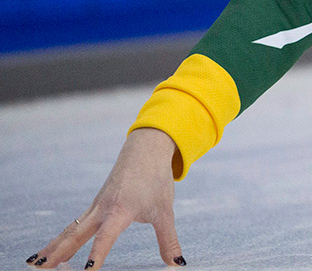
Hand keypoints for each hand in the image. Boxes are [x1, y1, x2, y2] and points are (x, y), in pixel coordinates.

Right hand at [26, 127, 185, 268]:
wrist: (145, 151)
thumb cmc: (156, 181)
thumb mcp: (165, 212)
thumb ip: (169, 241)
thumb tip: (177, 265)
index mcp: (121, 210)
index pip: (106, 236)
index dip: (97, 253)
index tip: (87, 270)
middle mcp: (103, 209)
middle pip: (77, 234)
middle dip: (59, 252)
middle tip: (41, 269)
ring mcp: (95, 207)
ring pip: (70, 230)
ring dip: (53, 246)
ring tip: (35, 264)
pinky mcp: (93, 207)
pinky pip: (73, 225)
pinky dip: (59, 239)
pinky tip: (49, 252)